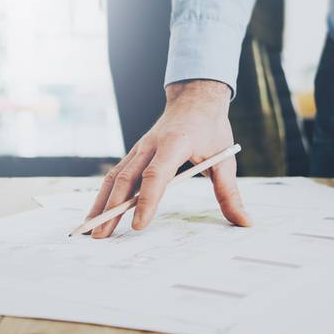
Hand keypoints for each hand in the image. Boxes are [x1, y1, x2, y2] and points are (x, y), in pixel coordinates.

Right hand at [88, 80, 251, 237]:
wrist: (194, 97)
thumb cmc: (210, 128)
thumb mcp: (225, 159)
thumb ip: (230, 193)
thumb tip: (244, 221)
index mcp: (174, 144)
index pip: (156, 175)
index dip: (147, 201)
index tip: (139, 225)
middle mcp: (150, 146)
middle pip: (126, 179)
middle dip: (112, 209)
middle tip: (101, 236)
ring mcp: (138, 149)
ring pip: (113, 177)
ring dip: (100, 204)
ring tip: (89, 230)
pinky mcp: (134, 153)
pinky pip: (114, 175)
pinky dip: (103, 195)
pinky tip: (96, 213)